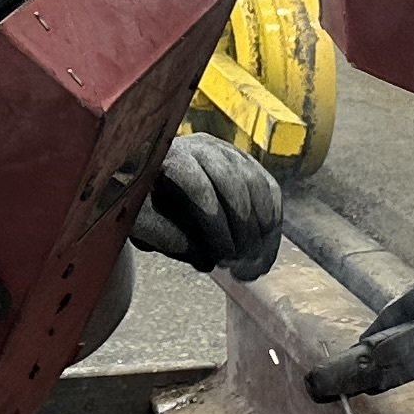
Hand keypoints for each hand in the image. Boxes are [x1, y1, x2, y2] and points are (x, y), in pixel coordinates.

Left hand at [130, 132, 283, 279]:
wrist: (151, 181)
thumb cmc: (144, 206)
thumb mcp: (142, 222)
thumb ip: (165, 237)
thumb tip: (206, 258)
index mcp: (169, 157)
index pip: (199, 187)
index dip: (214, 227)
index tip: (221, 260)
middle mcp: (202, 147)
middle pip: (233, 182)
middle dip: (242, 229)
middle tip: (241, 266)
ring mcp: (227, 151)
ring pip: (255, 184)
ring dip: (260, 228)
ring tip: (254, 262)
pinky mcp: (246, 162)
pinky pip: (268, 187)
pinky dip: (271, 218)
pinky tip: (265, 245)